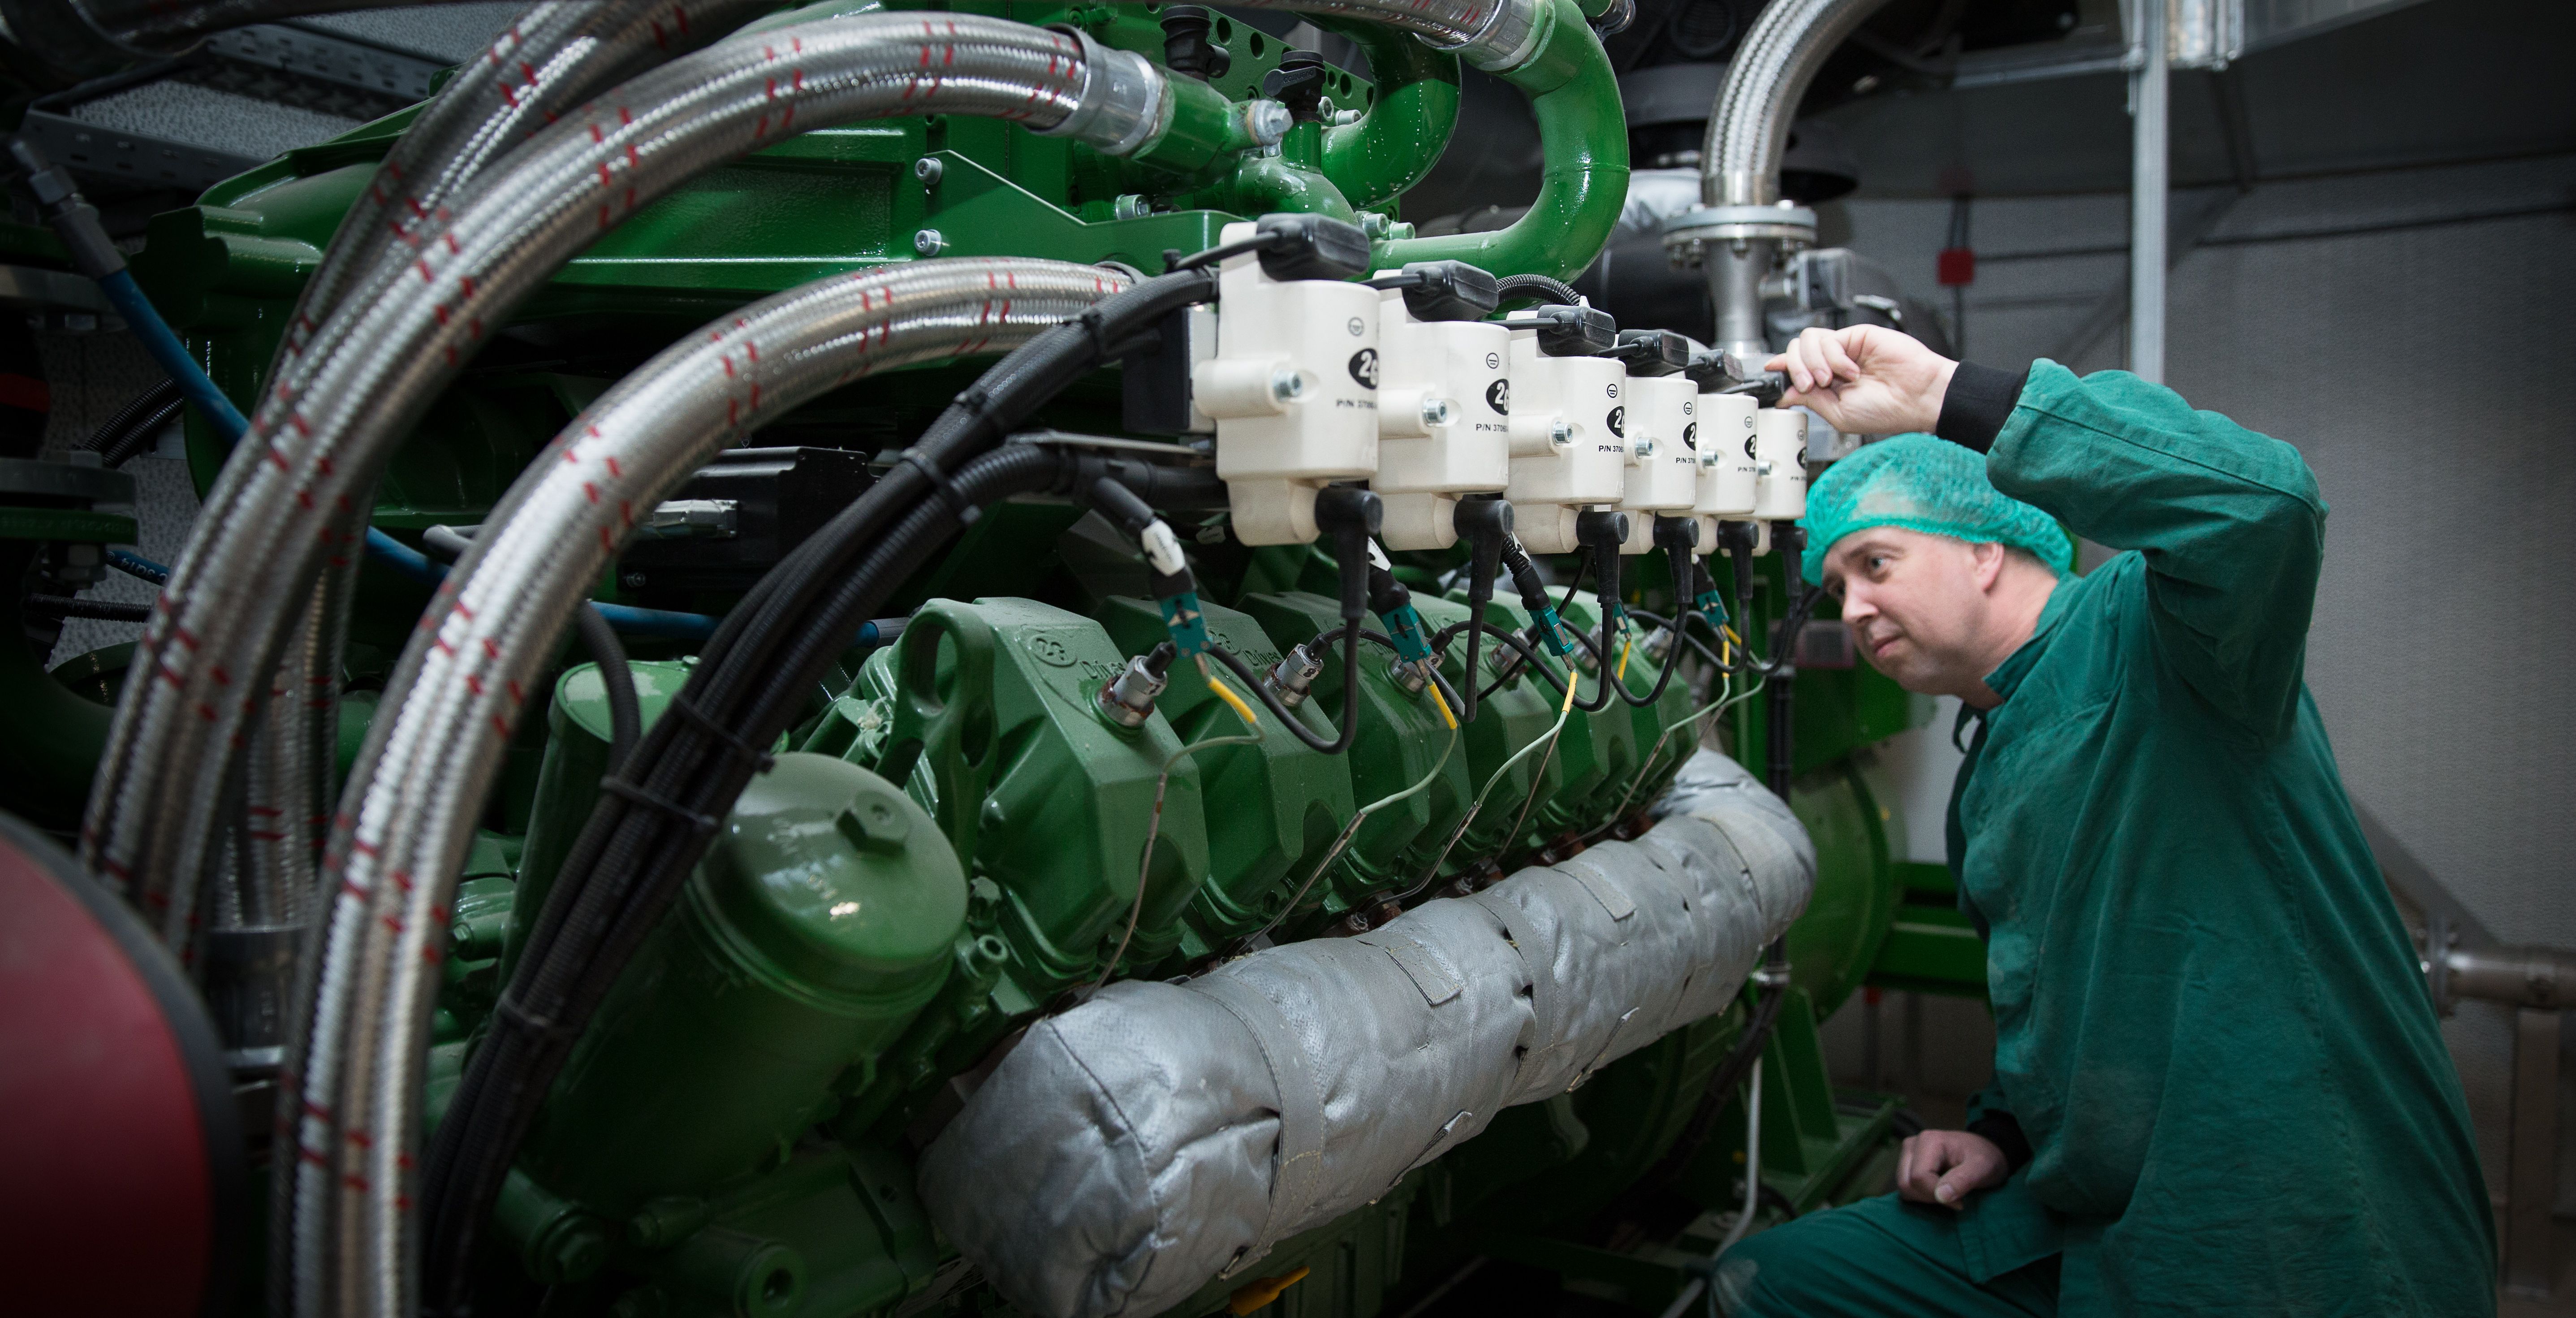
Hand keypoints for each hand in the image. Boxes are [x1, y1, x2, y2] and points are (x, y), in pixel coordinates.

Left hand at [1764, 325, 1956, 435]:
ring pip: (1807, 340)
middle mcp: (1832, 365)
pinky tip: (1850, 371)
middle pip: (1795, 351)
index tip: (1769, 371)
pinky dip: (1834, 357)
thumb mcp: (1839, 414)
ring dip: (1813, 362)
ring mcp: (1844, 349)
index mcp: (1828, 386)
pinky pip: (1828, 339)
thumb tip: (1785, 395)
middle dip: (1795, 368)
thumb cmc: (1886, 411)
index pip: (1795, 370)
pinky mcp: (1855, 335)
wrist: (1916, 398)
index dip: (1780, 368)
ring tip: (1830, 379)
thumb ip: (1811, 401)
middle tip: (1812, 385)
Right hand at [1896, 1129, 2007, 1209]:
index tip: (1960, 1202)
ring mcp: (1908, 1154)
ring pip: (1904, 1187)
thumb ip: (1963, 1180)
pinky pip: (1906, 1187)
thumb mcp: (1983, 1168)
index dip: (1937, 1195)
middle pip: (1906, 1183)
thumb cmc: (1986, 1158)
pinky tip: (1939, 1191)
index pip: (1919, 1177)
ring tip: (1947, 1193)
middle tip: (1953, 1198)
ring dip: (1925, 1198)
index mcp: (1928, 1141)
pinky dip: (1921, 1195)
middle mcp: (1912, 1145)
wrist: (1985, 1152)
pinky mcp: (1907, 1164)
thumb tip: (1940, 1196)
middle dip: (1929, 1198)